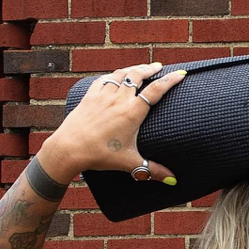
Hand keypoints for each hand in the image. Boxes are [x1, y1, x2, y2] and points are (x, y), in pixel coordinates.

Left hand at [42, 62, 186, 183]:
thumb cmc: (99, 156)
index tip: (180, 74)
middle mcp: (118, 99)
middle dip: (150, 68)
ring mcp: (102, 95)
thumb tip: (173, 181)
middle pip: (138, 75)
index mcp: (132, 112)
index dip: (170, 80)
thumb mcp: (129, 163)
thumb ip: (153, 170)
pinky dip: (113, 76)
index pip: (156, 90)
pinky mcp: (89, 97)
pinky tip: (115, 77)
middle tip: (159, 67)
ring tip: (141, 68)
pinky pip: (103, 80)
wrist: (69, 149)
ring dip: (133, 68)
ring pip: (121, 74)